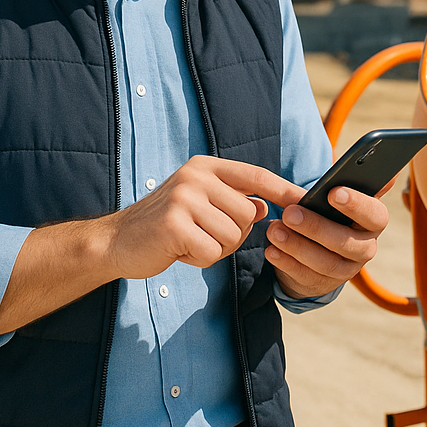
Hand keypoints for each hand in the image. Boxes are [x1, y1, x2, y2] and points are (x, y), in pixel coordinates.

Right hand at [105, 155, 301, 279]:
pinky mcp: (174, 225)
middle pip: (247, 213)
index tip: (309, 199)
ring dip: (215, 248)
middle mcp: (196, 175)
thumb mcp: (201, 203)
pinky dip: (200, 259)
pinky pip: (212, 252)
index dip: (284, 189)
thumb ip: (232, 200)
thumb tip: (265, 206)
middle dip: (232, 234)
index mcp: (206, 166)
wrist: (117, 241)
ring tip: (189, 240)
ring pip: (232, 234)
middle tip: (202, 234)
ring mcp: (184, 198)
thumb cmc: (166, 224)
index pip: (256, 175)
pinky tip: (178, 250)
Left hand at [264, 184, 389, 298]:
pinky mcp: (322, 284)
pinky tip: (271, 250)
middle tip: (289, 212)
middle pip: (347, 242)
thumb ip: (350, 178)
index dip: (356, 204)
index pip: (375, 214)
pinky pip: (305, 277)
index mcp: (373, 220)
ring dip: (297, 246)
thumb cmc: (329, 208)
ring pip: (325, 263)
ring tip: (273, 230)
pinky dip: (286, 263)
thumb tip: (368, 163)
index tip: (332, 191)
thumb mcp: (338, 193)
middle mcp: (365, 247)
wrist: (317, 244)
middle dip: (316, 227)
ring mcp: (345, 270)